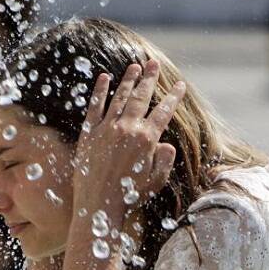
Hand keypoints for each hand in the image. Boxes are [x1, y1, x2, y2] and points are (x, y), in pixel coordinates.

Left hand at [72, 60, 185, 222]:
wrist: (99, 205)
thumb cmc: (130, 197)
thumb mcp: (156, 182)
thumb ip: (164, 160)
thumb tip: (166, 144)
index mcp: (147, 139)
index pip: (164, 111)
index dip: (173, 97)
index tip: (179, 85)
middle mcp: (127, 128)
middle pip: (142, 97)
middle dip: (150, 79)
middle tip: (153, 64)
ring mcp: (107, 128)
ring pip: (120, 97)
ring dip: (128, 80)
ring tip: (135, 66)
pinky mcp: (89, 133)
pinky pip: (95, 106)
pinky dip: (100, 91)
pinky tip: (104, 78)